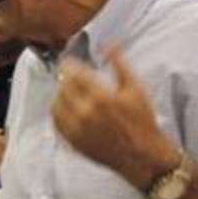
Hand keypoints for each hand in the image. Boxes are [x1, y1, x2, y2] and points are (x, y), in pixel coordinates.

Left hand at [51, 47, 173, 187]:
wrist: (141, 154)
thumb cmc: (142, 120)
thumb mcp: (136, 88)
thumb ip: (120, 64)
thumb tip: (109, 44)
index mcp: (101, 97)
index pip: (74, 74)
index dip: (68, 65)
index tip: (68, 61)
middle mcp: (85, 113)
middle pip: (62, 87)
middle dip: (64, 78)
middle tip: (68, 74)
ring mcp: (76, 129)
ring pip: (56, 104)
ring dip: (59, 93)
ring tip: (68, 89)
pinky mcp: (72, 141)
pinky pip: (56, 122)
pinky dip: (57, 111)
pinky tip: (65, 107)